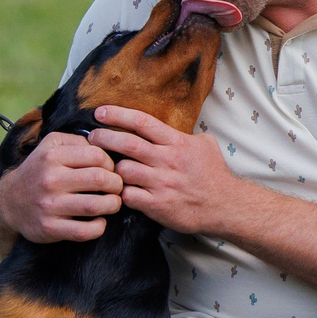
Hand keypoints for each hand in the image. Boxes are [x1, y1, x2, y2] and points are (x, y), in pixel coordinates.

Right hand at [0, 130, 126, 244]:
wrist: (10, 202)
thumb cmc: (39, 171)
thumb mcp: (50, 145)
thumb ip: (77, 141)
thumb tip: (105, 146)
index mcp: (52, 156)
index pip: (97, 156)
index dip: (111, 163)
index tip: (110, 170)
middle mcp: (50, 180)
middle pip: (100, 179)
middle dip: (117, 184)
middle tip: (117, 187)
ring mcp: (49, 205)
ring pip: (95, 205)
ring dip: (113, 205)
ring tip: (113, 203)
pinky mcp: (49, 228)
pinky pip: (84, 231)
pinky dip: (99, 227)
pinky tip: (99, 221)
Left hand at [90, 106, 240, 236]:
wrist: (225, 205)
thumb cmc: (214, 174)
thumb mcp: (205, 144)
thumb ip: (184, 134)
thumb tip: (167, 127)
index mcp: (176, 142)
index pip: (141, 122)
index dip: (117, 114)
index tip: (99, 112)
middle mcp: (166, 160)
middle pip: (127, 143)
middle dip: (104, 137)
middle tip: (91, 137)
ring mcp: (161, 183)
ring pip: (123, 170)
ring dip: (111, 168)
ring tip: (104, 167)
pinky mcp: (157, 205)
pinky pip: (128, 196)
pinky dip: (120, 192)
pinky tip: (119, 190)